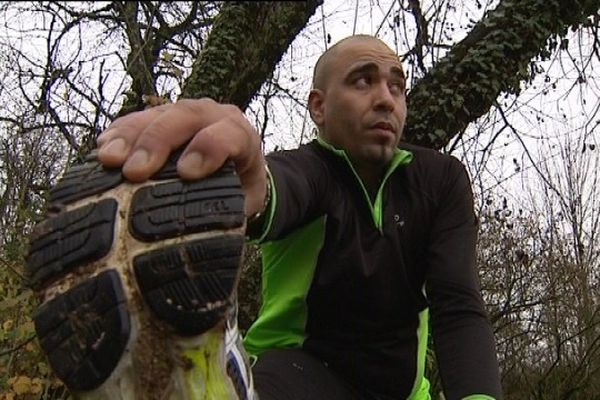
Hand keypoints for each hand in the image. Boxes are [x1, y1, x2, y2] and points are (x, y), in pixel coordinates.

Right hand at [97, 98, 266, 217]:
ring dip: (129, 135)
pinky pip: (136, 119)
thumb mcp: (244, 203)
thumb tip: (209, 237)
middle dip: (157, 141)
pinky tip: (103, 148)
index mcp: (242, 136)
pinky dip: (119, 133)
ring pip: (157, 114)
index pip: (230, 134)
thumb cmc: (240, 191)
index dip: (210, 148)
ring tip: (108, 159)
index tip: (187, 173)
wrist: (237, 171)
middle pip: (185, 116)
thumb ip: (232, 211)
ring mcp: (184, 112)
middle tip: (135, 171)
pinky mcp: (160, 116)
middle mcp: (214, 116)